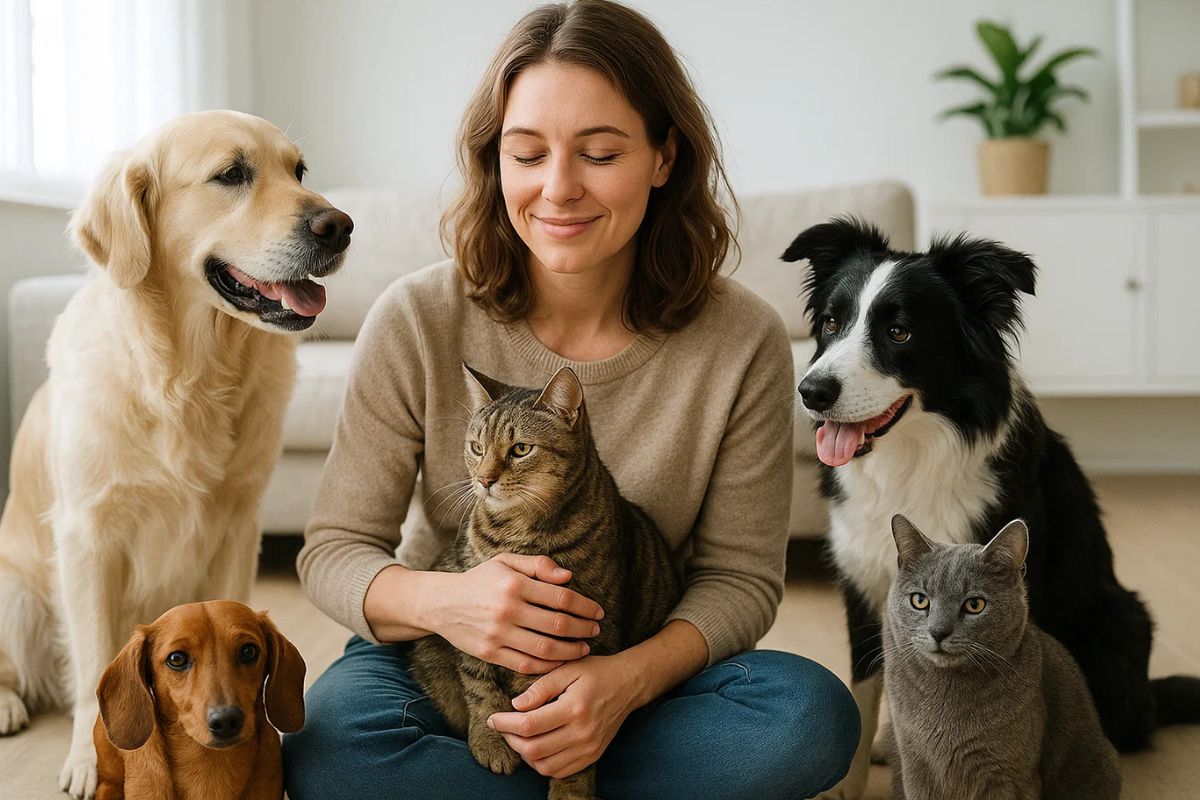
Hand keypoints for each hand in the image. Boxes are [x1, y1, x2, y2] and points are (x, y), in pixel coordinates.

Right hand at [433, 553, 604, 673]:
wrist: (442, 603)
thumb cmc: (481, 580)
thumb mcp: (506, 562)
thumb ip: (538, 565)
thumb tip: (568, 577)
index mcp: (514, 583)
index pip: (560, 597)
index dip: (584, 606)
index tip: (597, 612)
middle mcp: (507, 609)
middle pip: (557, 624)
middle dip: (582, 629)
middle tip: (596, 630)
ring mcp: (497, 634)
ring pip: (544, 649)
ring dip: (570, 651)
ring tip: (584, 648)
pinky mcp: (490, 653)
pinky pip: (525, 664)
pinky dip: (548, 666)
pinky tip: (561, 661)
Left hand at [487, 654, 641, 779]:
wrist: (629, 685)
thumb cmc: (596, 672)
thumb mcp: (568, 669)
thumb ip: (541, 688)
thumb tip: (516, 705)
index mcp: (574, 708)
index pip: (530, 725)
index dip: (505, 724)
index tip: (493, 718)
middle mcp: (582, 733)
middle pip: (534, 750)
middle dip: (511, 740)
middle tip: (502, 727)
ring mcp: (589, 748)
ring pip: (545, 766)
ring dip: (525, 755)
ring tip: (518, 737)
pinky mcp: (592, 756)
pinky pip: (559, 771)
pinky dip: (542, 764)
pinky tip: (536, 747)